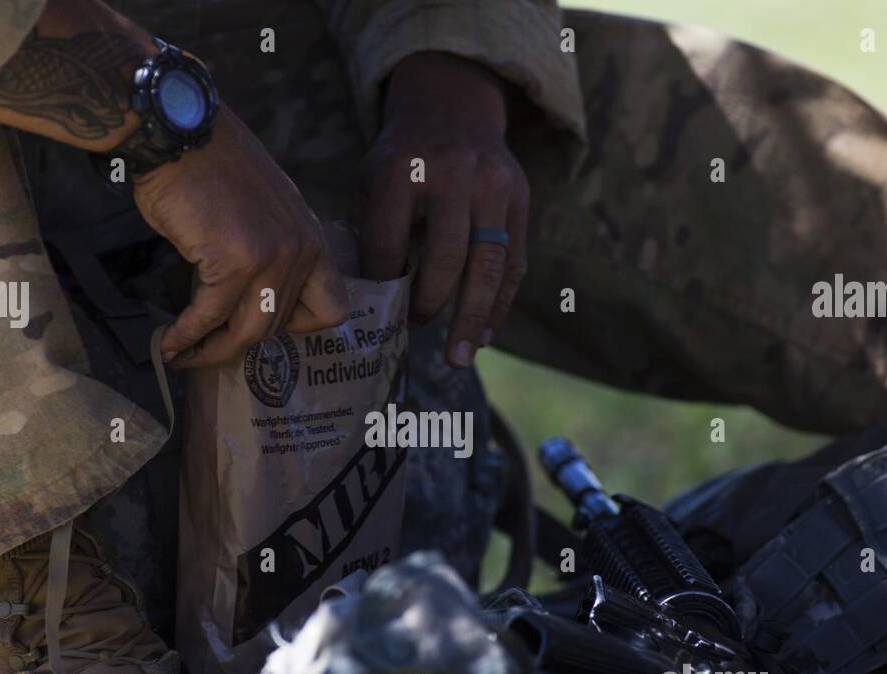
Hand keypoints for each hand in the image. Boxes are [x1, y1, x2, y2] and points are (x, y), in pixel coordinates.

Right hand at [133, 105, 348, 366]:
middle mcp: (302, 250)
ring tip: (186, 357)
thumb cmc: (210, 168)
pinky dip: (187, 336)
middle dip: (239, 342)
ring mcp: (273, 257)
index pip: (331, 310)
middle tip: (207, 351)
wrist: (179, 132)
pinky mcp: (236, 261)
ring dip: (213, 351)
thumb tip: (252, 300)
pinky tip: (170, 344)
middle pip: (279, 326)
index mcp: (313, 239)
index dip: (296, 327)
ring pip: (248, 330)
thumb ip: (272, 252)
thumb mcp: (264, 211)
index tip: (259, 325)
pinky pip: (211, 316)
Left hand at [360, 53, 529, 366]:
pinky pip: (513, 261)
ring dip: (473, 316)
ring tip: (461, 356)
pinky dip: (499, 302)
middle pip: (446, 255)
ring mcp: (492, 186)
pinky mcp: (520, 198)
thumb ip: (369, 230)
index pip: (390, 240)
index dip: (384, 281)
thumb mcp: (372, 177)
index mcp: (401, 168)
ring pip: (488, 263)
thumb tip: (367, 302)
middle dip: (430, 302)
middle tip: (415, 333)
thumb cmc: (402, 158)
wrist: (453, 105)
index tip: (379, 309)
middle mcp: (452, 174)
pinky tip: (485, 333)